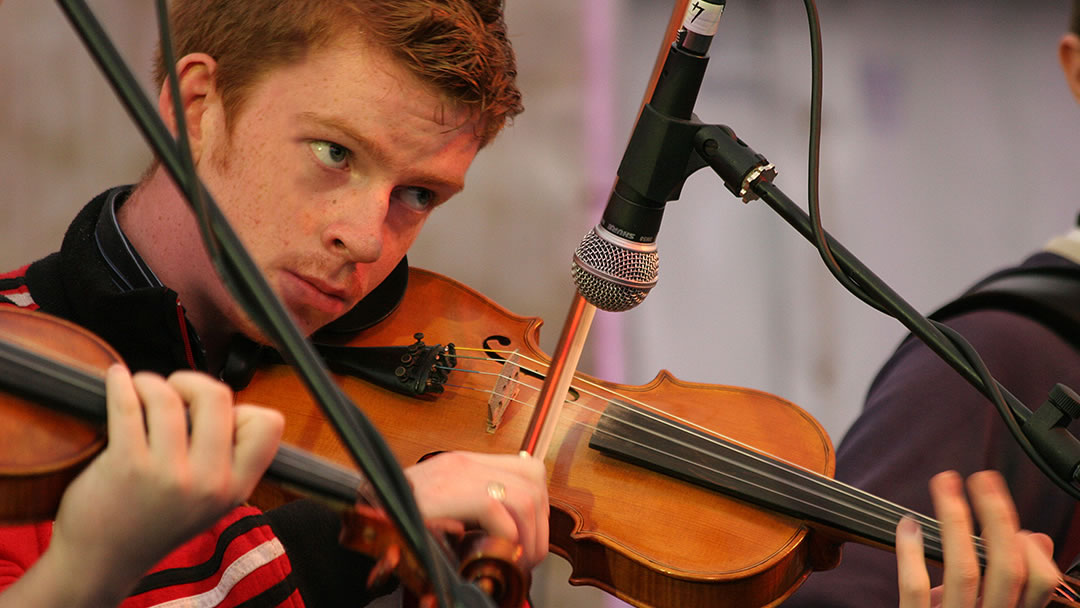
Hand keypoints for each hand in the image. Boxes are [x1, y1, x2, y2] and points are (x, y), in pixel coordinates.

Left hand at [31, 365, 283, 605]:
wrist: (104, 561)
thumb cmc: (156, 521)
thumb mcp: (213, 500)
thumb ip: (227, 459)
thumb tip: (215, 399)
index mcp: (237, 487)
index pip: (268, 423)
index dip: (242, 409)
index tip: (214, 417)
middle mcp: (209, 482)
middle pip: (217, 396)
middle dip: (191, 382)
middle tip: (174, 392)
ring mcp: (168, 475)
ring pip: (169, 396)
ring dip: (151, 383)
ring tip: (141, 390)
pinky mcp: (126, 466)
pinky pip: (128, 405)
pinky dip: (121, 382)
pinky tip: (118, 378)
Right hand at [404, 451, 548, 568]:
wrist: (354, 518)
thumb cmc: (393, 523)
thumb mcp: (439, 514)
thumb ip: (469, 516)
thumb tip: (510, 537)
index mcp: (465, 465)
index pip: (527, 468)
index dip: (538, 506)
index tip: (531, 537)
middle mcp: (464, 463)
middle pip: (533, 481)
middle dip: (539, 526)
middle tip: (527, 557)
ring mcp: (456, 474)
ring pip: (525, 496)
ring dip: (527, 537)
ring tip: (513, 560)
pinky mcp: (447, 493)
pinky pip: (497, 512)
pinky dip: (505, 539)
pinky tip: (492, 554)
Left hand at [895, 470, 1059, 607]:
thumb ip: (1010, 578)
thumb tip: (1035, 535)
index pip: (1041, 580)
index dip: (1032, 546)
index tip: (1011, 515)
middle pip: (1007, 567)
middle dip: (996, 515)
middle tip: (981, 478)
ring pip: (964, 571)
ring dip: (954, 520)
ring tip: (944, 485)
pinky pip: (916, 589)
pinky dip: (911, 553)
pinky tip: (908, 525)